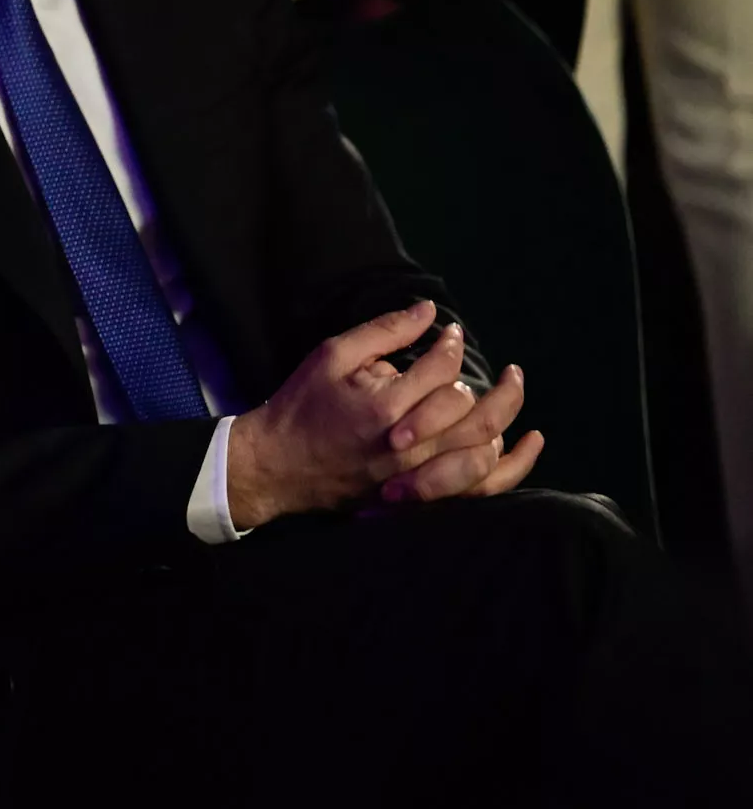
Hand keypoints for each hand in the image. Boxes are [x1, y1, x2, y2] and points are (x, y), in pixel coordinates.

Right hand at [229, 302, 521, 527]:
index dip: (450, 344)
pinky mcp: (422, 497)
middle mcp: (409, 445)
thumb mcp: (331, 356)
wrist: (279, 465)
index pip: (441, 369)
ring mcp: (417, 477)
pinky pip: (480, 487)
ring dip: (504, 414)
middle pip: (474, 409)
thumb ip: (383, 332)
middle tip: (507, 368)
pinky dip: (510, 465)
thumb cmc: (302, 405)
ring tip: (510, 393)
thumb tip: (429, 311)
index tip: (449, 333)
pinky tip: (529, 442)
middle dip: (497, 383)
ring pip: (483, 445)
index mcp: (385, 407)